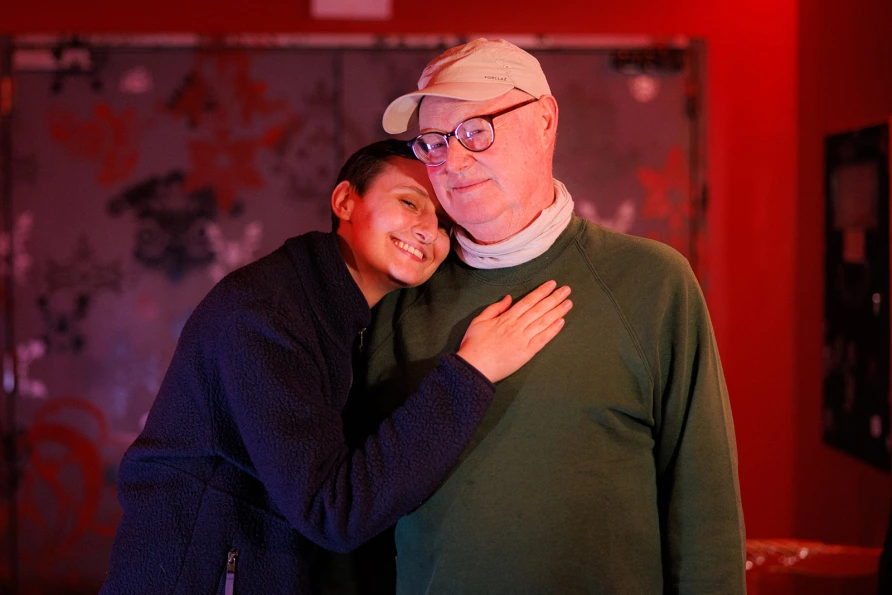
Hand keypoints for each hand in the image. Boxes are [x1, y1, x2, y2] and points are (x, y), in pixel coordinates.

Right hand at [456, 280, 571, 382]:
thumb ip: (495, 308)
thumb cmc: (474, 344)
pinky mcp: (526, 353)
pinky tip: (561, 322)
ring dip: (557, 311)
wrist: (474, 366)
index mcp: (506, 318)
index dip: (541, 292)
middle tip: (567, 290)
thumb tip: (508, 298)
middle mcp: (517, 326)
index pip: (527, 301)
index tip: (551, 285)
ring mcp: (523, 339)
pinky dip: (552, 330)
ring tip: (568, 303)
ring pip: (543, 322)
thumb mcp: (479, 321)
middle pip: (539, 309)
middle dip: (554, 298)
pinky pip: (542, 339)